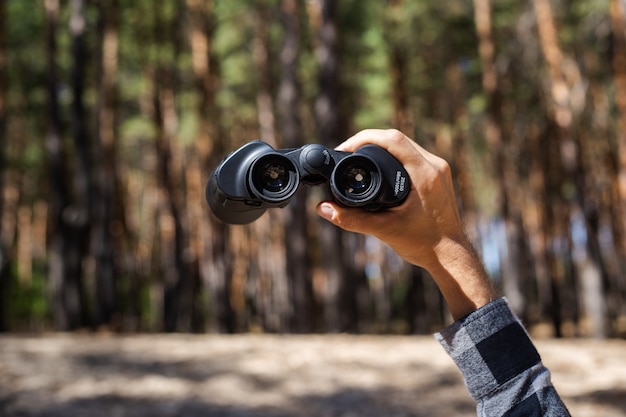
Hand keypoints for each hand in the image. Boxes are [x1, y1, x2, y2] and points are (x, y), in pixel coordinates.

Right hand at [316, 129, 495, 318]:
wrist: (451, 257)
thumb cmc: (424, 244)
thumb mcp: (384, 230)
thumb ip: (351, 219)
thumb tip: (323, 208)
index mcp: (425, 174)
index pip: (392, 139)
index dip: (364, 138)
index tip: (345, 149)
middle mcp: (435, 166)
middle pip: (397, 138)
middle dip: (369, 141)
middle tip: (347, 153)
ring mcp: (439, 169)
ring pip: (406, 144)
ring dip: (382, 147)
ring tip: (359, 157)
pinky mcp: (439, 175)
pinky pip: (413, 155)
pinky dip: (394, 156)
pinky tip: (381, 166)